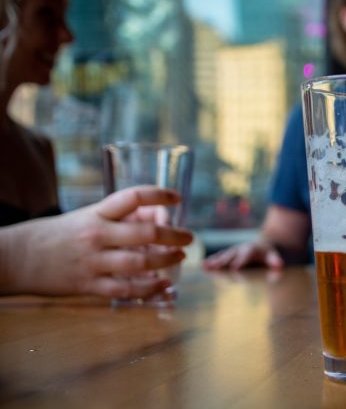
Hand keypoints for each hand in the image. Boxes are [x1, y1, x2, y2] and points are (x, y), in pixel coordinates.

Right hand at [3, 186, 192, 297]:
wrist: (15, 258)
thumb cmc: (55, 235)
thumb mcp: (85, 216)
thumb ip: (118, 218)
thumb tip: (155, 218)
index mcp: (95, 213)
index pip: (133, 197)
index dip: (159, 195)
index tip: (177, 197)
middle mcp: (96, 235)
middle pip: (145, 234)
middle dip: (173, 235)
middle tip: (189, 236)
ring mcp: (93, 262)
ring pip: (140, 263)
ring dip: (166, 260)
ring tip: (180, 256)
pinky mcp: (89, 285)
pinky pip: (127, 289)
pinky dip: (150, 288)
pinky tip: (164, 284)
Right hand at [203, 240, 283, 270]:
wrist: (261, 243)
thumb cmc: (268, 254)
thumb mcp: (274, 256)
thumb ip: (275, 261)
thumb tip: (279, 265)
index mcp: (252, 249)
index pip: (246, 255)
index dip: (240, 261)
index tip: (234, 268)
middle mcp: (240, 249)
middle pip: (231, 256)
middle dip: (223, 262)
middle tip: (215, 268)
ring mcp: (233, 251)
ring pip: (223, 256)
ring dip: (214, 261)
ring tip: (205, 266)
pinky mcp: (228, 254)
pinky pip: (219, 257)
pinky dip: (211, 261)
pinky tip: (203, 266)